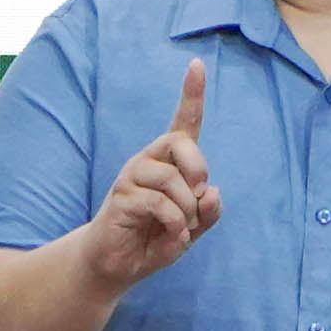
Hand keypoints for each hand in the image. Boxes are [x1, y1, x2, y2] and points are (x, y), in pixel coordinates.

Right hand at [82, 57, 222, 287]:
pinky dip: (175, 222)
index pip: (183, 122)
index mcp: (168, 163)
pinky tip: (172, 235)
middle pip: (179, 141)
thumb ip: (207, 213)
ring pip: (171, 178)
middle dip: (198, 167)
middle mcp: (148, 162)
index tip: (198, 64)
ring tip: (182, 227)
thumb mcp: (191, 228)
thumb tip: (211, 192)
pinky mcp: (121, 197)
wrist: (118, 265)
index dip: (191, 94)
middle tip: (200, 195)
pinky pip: (159, 202)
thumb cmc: (154, 239)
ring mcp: (132, 177)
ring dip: (187, 208)